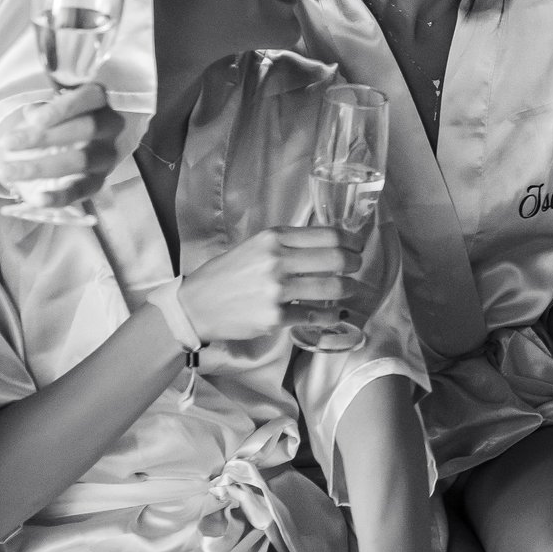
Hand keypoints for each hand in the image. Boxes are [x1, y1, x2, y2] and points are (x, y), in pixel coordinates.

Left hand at [0, 82, 124, 204]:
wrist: (67, 147)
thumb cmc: (57, 121)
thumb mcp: (48, 110)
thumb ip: (41, 111)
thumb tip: (32, 115)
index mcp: (100, 101)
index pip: (89, 98)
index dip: (63, 109)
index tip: (33, 119)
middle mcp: (110, 127)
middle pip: (86, 128)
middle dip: (43, 137)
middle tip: (5, 144)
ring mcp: (107, 156)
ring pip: (81, 160)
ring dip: (39, 167)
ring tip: (4, 171)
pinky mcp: (98, 181)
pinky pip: (81, 190)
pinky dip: (60, 196)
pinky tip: (38, 199)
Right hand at [177, 225, 361, 344]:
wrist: (194, 306)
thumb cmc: (225, 275)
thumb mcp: (255, 246)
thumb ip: (287, 244)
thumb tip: (327, 243)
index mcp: (273, 238)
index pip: (329, 235)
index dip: (351, 241)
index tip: (357, 246)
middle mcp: (277, 260)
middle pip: (336, 258)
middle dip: (354, 264)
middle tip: (357, 268)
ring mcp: (277, 290)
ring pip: (332, 287)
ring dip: (347, 289)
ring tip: (348, 291)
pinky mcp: (275, 317)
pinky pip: (315, 315)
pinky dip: (330, 315)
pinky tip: (333, 314)